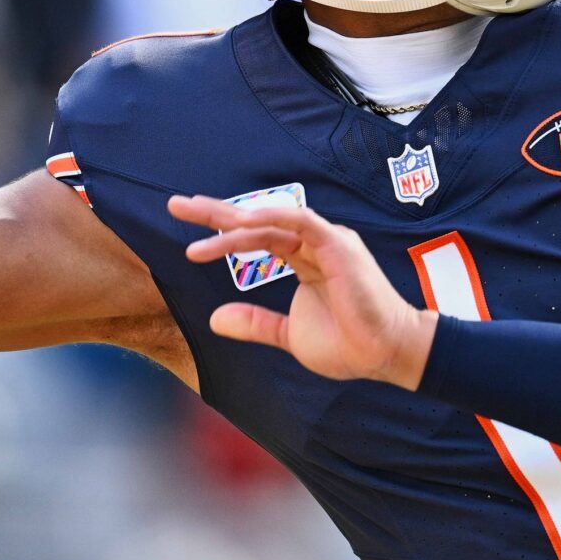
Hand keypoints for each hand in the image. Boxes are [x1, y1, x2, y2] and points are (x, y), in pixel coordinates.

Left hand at [168, 195, 437, 388]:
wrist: (384, 355)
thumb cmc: (348, 343)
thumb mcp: (288, 335)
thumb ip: (256, 323)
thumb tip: (215, 318)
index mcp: (305, 258)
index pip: (257, 236)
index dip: (221, 231)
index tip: (187, 232)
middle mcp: (314, 243)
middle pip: (258, 220)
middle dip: (216, 212)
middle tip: (176, 205)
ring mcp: (327, 241)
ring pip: (273, 220)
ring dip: (234, 220)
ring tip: (198, 225)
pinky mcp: (338, 246)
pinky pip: (300, 222)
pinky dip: (270, 219)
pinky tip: (241, 223)